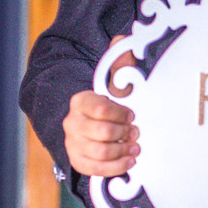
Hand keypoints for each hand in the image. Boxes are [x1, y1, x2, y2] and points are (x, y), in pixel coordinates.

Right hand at [63, 42, 140, 175]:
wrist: (94, 126)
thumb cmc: (110, 105)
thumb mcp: (116, 86)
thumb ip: (121, 65)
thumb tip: (123, 38)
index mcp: (81, 101)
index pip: (101, 108)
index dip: (121, 113)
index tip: (132, 113)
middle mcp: (72, 122)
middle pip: (103, 133)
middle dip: (124, 133)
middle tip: (135, 131)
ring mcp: (73, 143)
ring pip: (100, 152)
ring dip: (123, 150)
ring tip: (135, 146)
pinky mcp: (78, 161)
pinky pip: (96, 169)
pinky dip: (116, 167)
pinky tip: (129, 160)